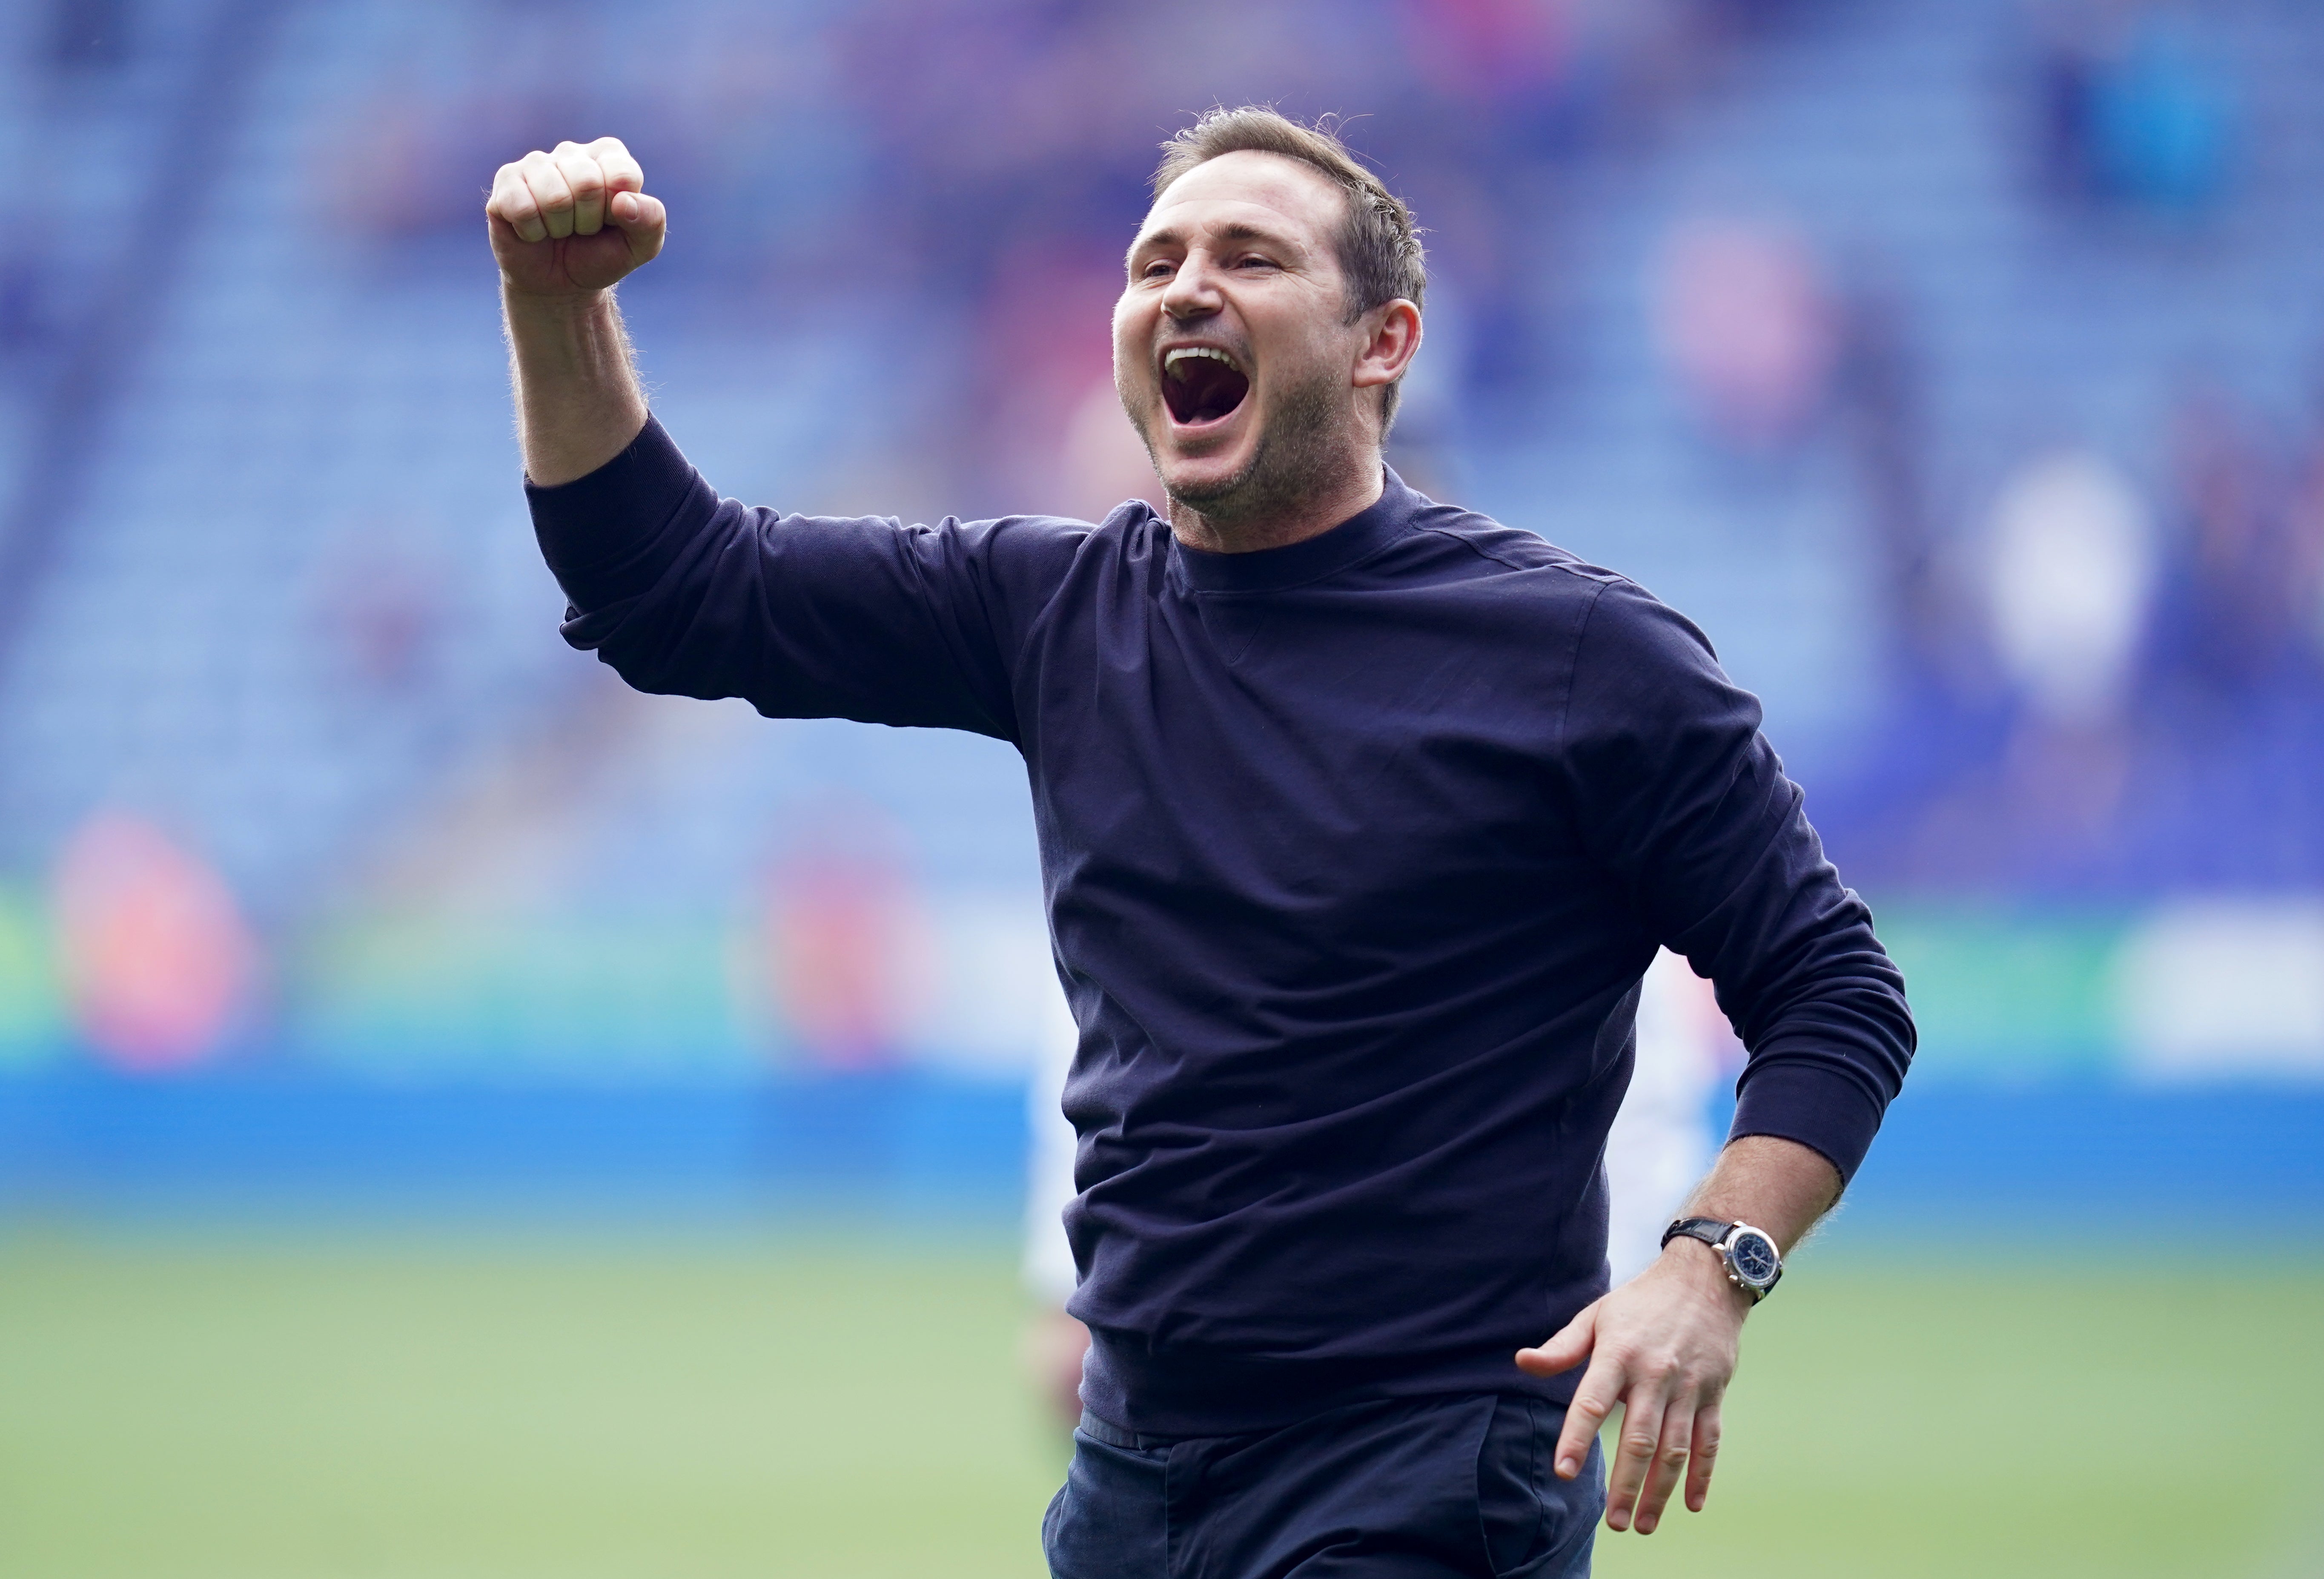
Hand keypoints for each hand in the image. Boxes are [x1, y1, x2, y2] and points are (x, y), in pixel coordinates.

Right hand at [486, 137, 665, 299]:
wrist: (561, 283)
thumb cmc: (600, 255)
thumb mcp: (640, 246)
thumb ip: (650, 220)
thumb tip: (624, 202)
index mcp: (608, 155)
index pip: (622, 175)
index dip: (617, 211)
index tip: (611, 221)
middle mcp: (571, 152)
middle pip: (587, 182)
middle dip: (589, 221)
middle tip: (583, 229)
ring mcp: (535, 164)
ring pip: (554, 197)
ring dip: (560, 228)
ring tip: (559, 230)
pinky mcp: (506, 182)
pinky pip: (522, 207)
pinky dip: (533, 232)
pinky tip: (534, 231)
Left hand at [1515, 1239, 1746, 1533]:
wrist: (1705, 1280)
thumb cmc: (1641, 1302)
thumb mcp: (1596, 1316)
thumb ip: (1561, 1347)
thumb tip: (1522, 1363)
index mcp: (1618, 1354)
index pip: (1592, 1402)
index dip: (1577, 1438)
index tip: (1564, 1472)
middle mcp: (1655, 1374)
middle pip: (1640, 1438)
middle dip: (1626, 1484)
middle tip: (1614, 1522)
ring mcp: (1689, 1386)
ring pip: (1675, 1448)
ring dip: (1661, 1491)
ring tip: (1644, 1523)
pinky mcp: (1714, 1394)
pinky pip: (1709, 1441)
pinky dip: (1702, 1475)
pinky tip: (1691, 1504)